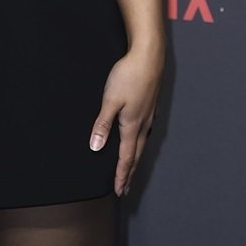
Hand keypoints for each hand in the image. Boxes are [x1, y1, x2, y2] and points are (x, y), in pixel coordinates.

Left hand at [89, 48, 162, 197]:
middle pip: (135, 155)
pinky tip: (138, 141)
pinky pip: (145, 133)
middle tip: (124, 188)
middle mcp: (143, 124)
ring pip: (142, 144)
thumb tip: (96, 147)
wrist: (149, 56)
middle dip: (128, 173)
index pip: (125, 157)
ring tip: (130, 170)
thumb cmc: (129, 75)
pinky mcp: (150, 106)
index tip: (118, 190)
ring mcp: (149, 115)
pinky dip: (139, 144)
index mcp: (132, 125)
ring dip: (135, 160)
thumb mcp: (110, 101)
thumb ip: (102, 125)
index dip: (121, 174)